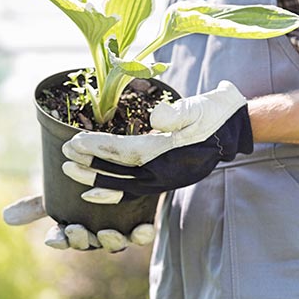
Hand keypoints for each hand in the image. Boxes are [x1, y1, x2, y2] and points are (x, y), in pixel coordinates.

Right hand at [2, 194, 155, 251]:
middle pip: (89, 242)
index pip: (64, 238)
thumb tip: (4, 217)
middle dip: (81, 240)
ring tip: (105, 232)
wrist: (122, 173)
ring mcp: (121, 229)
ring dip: (109, 241)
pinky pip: (144, 234)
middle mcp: (97, 232)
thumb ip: (36, 204)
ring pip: (115, 243)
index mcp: (76, 227)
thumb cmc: (87, 186)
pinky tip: (141, 228)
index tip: (53, 237)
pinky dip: (142, 234)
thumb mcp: (59, 191)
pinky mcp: (142, 221)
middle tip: (76, 229)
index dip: (59, 240)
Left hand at [61, 81, 252, 203]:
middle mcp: (166, 173)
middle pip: (119, 174)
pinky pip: (133, 190)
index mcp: (171, 154)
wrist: (235, 126)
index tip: (73, 142)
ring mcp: (166, 179)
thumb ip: (179, 113)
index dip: (98, 148)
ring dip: (96, 179)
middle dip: (90, 167)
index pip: (126, 153)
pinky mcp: (164, 179)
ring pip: (124, 186)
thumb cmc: (214, 112)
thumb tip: (156, 118)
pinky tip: (94, 189)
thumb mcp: (200, 106)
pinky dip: (112, 192)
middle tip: (63, 159)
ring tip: (70, 172)